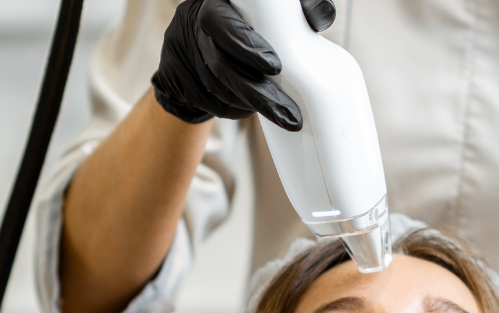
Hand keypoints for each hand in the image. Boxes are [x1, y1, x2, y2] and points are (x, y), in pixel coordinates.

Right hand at [151, 0, 335, 129]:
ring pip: (216, 89)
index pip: (223, 24)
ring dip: (249, 105)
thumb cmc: (243, 16)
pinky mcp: (176, 78)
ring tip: (280, 115)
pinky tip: (253, 111)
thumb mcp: (264, 6)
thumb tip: (322, 16)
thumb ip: (296, 8)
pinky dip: (234, 110)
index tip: (276, 67)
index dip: (247, 46)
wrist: (197, 33)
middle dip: (257, 93)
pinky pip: (209, 102)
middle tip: (289, 114)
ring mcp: (182, 53)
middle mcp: (193, 26)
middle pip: (222, 66)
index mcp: (214, 3)